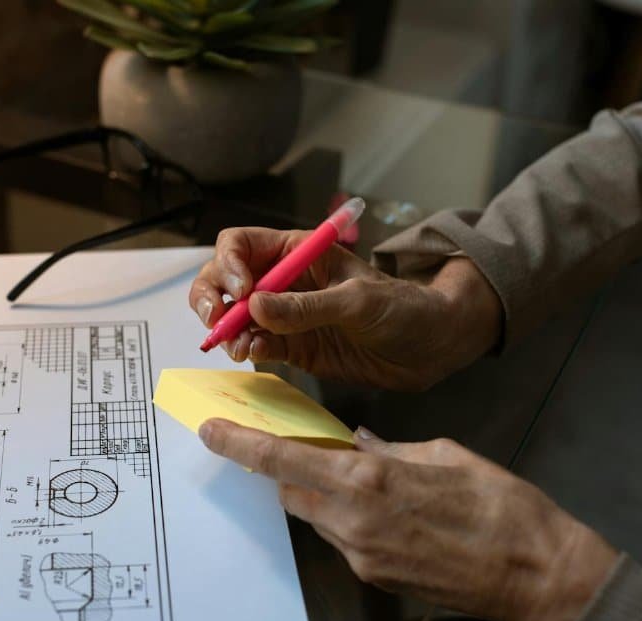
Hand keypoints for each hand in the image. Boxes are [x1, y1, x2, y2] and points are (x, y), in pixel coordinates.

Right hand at [189, 227, 502, 389]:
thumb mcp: (357, 302)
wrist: (429, 348)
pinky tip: (254, 354)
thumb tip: (256, 307)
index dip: (229, 263)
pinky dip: (247, 349)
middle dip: (212, 297)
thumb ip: (307, 307)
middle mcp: (282, 281)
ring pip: (234, 316)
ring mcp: (284, 316)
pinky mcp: (290, 348)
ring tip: (240, 347)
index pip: (241, 245)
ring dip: (227, 330)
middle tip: (217, 321)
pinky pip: (255, 345)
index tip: (242, 290)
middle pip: (224, 279)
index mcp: (297, 252)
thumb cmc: (402, 308)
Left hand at [198, 419, 618, 620]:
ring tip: (362, 477)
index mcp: (369, 479)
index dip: (241, 445)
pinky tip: (388, 508)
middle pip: (294, 490)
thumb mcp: (445, 455)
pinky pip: (346, 538)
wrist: (534, 574)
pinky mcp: (375, 576)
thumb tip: (362, 444)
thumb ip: (393, 450)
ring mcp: (362, 554)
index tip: (212, 430)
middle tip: (302, 446)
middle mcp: (354, 520)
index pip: (282, 460)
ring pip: (319, 516)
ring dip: (325, 493)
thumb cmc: (499, 505)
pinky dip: (351, 517)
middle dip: (290, 467)